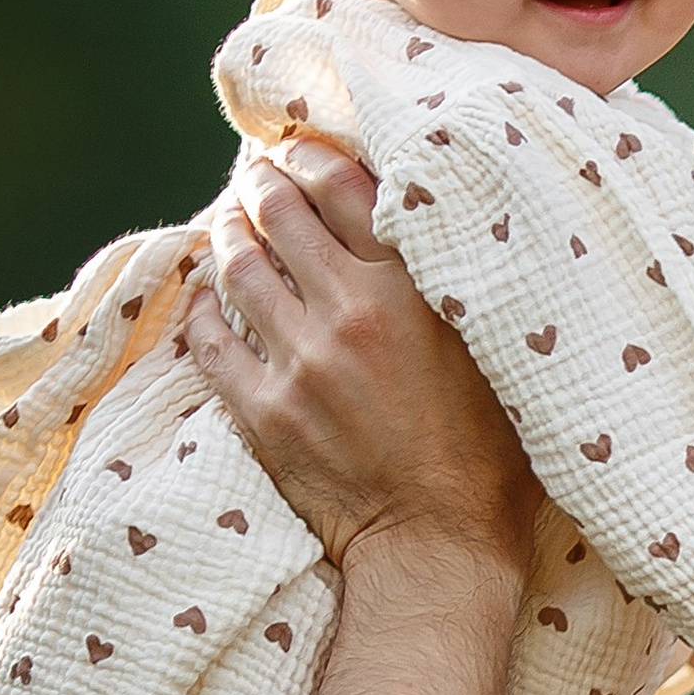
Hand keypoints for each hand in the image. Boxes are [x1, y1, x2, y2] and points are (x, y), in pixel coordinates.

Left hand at [183, 151, 540, 584]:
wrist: (441, 542)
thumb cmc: (488, 450)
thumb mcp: (492, 345)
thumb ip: (453, 280)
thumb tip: (426, 221)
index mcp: (414, 287)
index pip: (341, 185)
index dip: (309, 157)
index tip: (297, 151)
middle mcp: (353, 312)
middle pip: (280, 213)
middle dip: (259, 184)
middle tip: (254, 178)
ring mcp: (302, 362)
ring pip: (238, 268)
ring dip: (227, 236)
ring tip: (228, 227)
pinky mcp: (265, 411)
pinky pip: (210, 343)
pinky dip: (201, 312)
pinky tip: (206, 301)